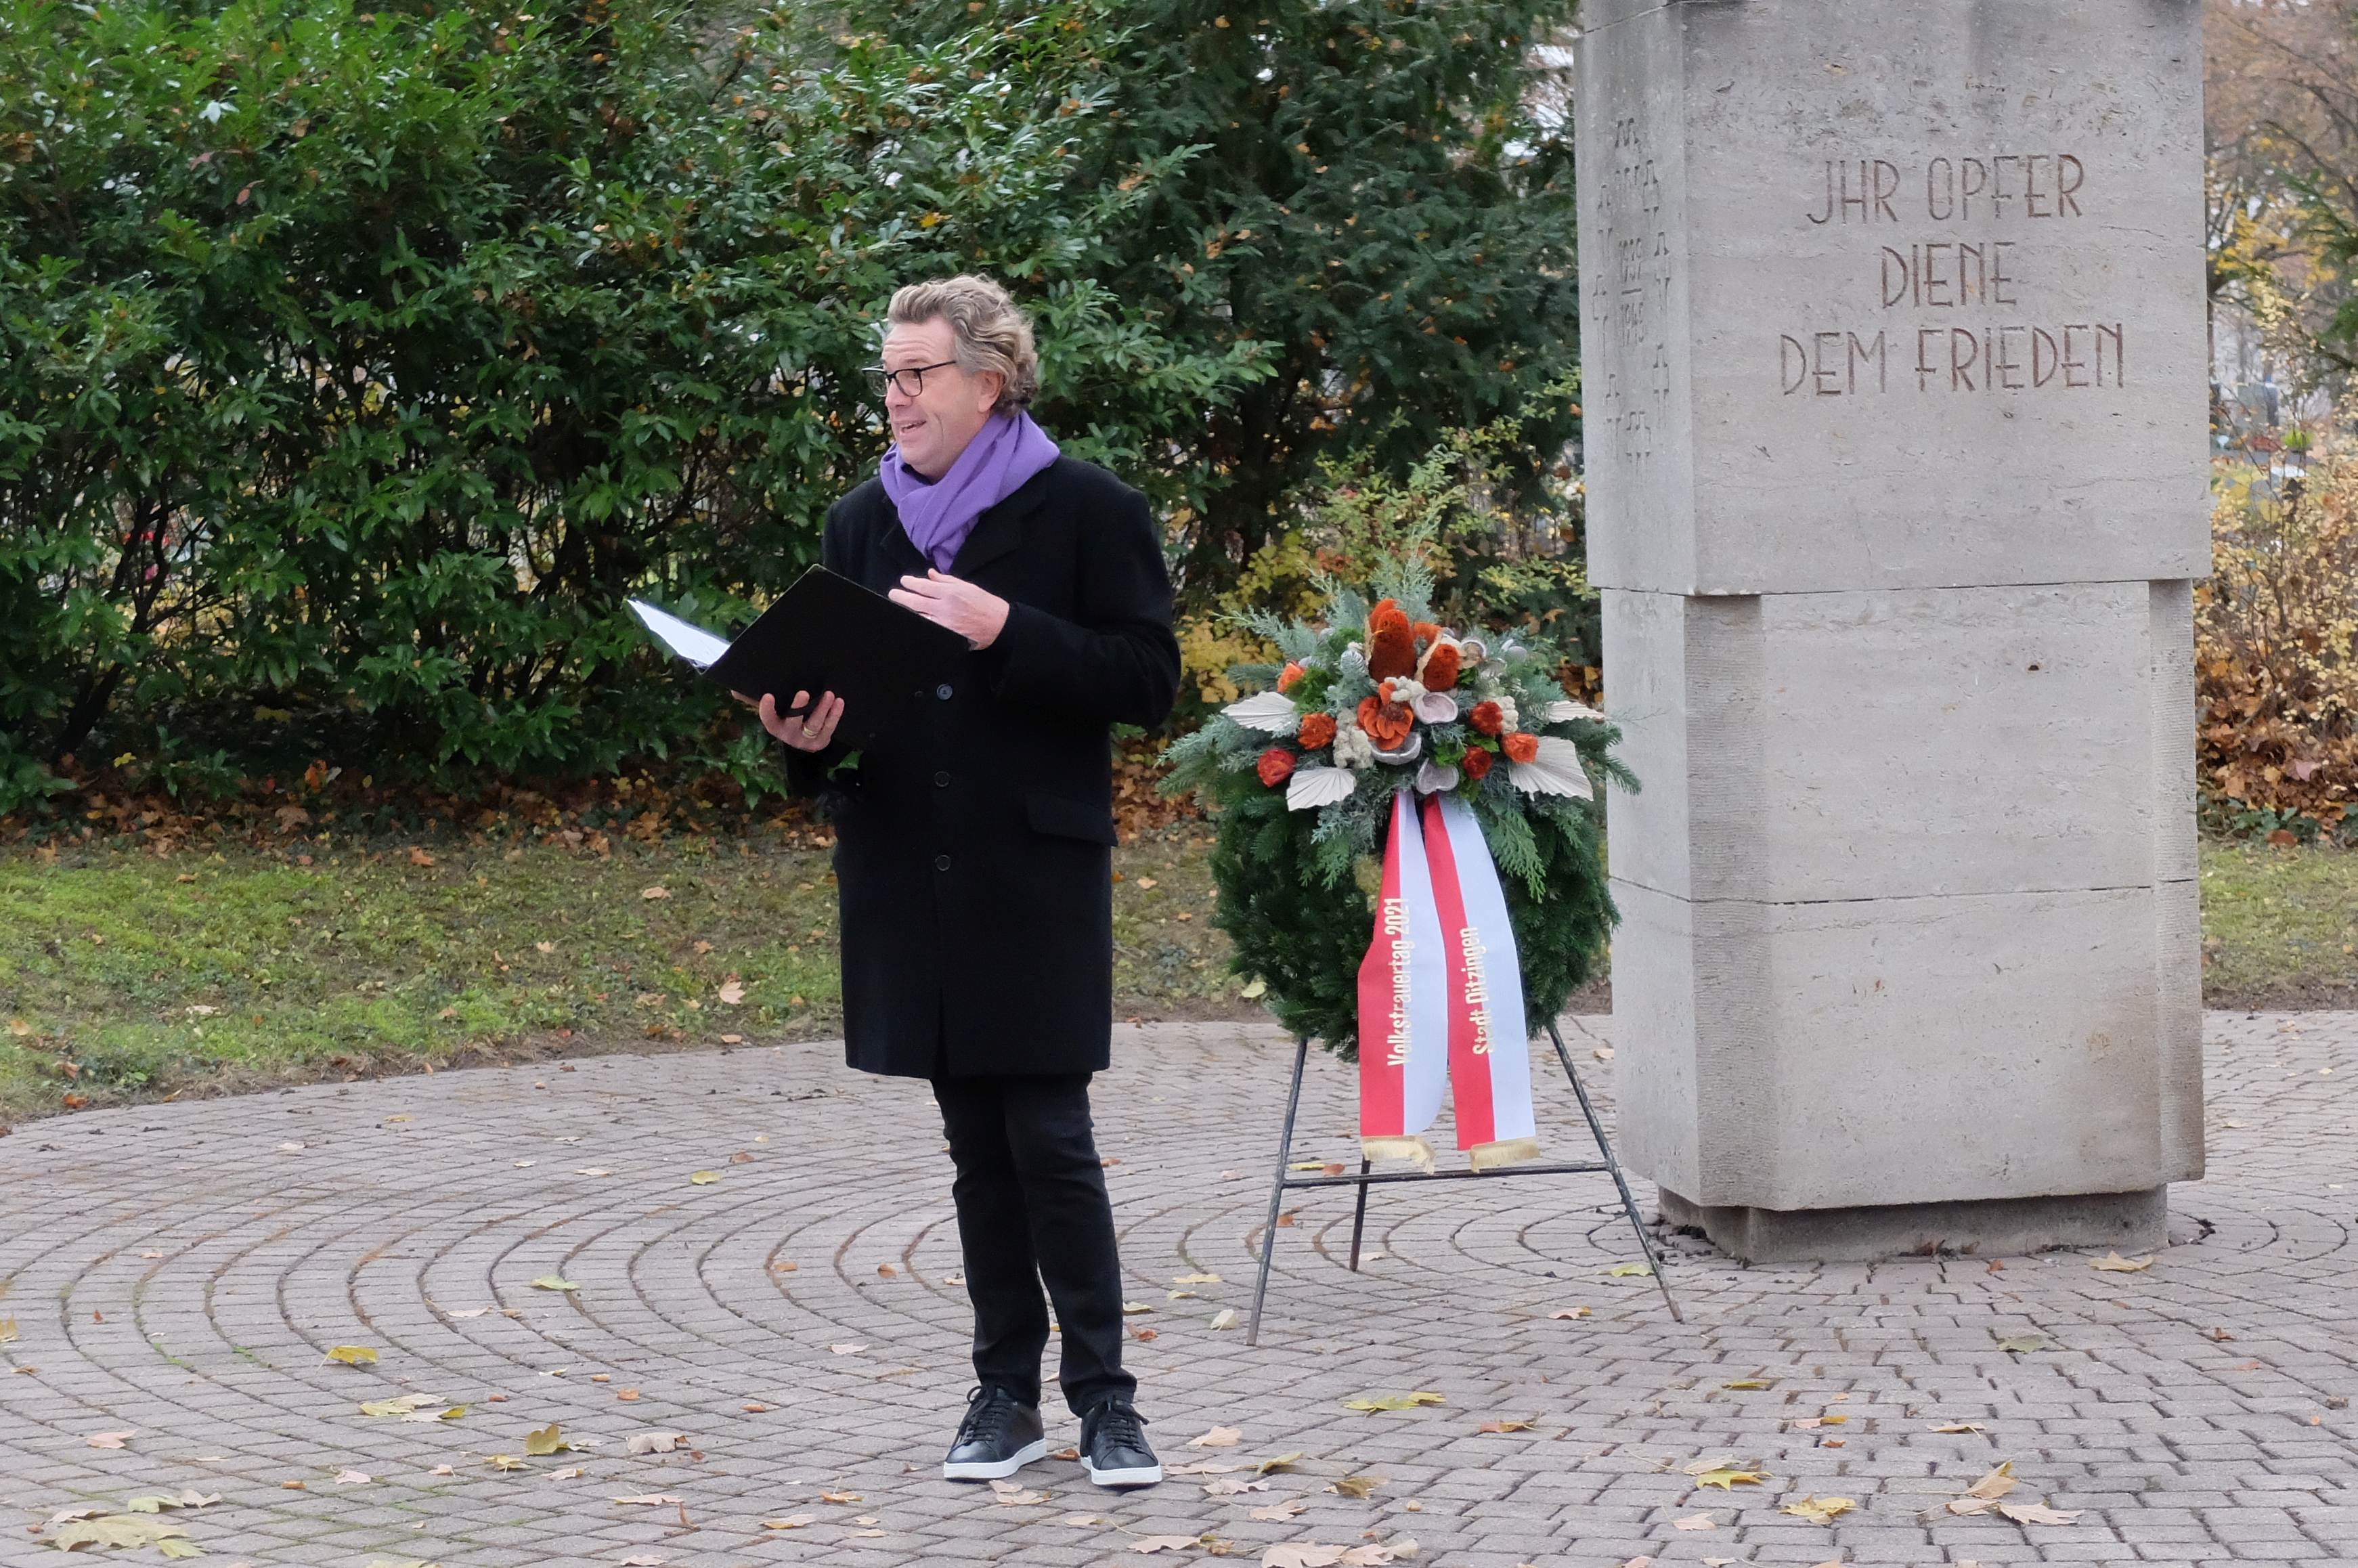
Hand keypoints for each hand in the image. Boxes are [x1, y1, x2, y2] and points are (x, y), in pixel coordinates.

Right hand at [740, 688, 842, 751]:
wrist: (805, 737)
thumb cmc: (786, 716)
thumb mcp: (773, 709)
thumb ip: (754, 698)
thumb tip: (734, 689)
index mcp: (775, 726)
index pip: (768, 719)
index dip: (766, 709)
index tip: (768, 696)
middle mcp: (789, 735)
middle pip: (793, 722)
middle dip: (798, 708)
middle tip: (803, 692)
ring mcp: (806, 740)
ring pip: (814, 725)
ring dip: (822, 709)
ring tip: (828, 694)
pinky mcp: (822, 741)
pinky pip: (830, 728)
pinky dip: (835, 715)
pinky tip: (839, 702)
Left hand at [889, 569, 1009, 648]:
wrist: (999, 625)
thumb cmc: (985, 604)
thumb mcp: (967, 586)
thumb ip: (946, 580)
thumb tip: (930, 575)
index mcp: (950, 593)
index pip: (923, 586)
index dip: (910, 583)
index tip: (904, 581)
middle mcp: (945, 608)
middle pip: (916, 602)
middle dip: (901, 597)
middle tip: (893, 594)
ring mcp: (944, 624)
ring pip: (919, 617)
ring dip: (908, 612)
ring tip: (899, 608)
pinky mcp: (946, 636)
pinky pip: (929, 629)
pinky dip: (920, 625)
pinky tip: (913, 622)